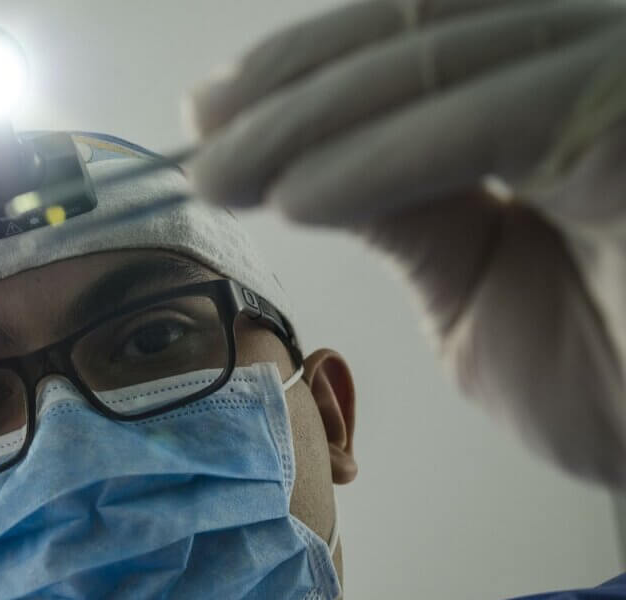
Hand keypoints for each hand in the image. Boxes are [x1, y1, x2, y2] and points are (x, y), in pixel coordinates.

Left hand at [186, 0, 625, 485]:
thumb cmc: (606, 379)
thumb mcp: (468, 282)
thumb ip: (402, 210)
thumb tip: (299, 163)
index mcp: (549, 91)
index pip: (414, 41)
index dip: (302, 70)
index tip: (212, 116)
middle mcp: (590, 64)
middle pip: (418, 35)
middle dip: (289, 91)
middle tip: (201, 139)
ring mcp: (619, 79)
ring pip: (439, 62)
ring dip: (310, 123)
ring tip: (226, 175)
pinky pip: (498, 120)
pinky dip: (384, 158)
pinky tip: (302, 196)